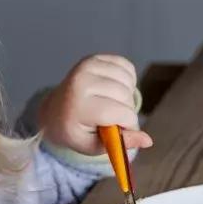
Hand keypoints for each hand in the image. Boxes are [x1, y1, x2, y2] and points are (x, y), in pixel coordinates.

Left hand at [38, 54, 152, 154]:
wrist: (55, 111)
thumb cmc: (75, 131)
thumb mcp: (93, 146)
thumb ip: (121, 143)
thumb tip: (148, 140)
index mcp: (78, 105)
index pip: (120, 112)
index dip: (128, 124)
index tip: (120, 131)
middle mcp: (81, 80)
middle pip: (126, 96)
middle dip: (127, 111)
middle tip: (112, 119)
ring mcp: (87, 65)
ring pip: (128, 81)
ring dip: (127, 96)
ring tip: (111, 104)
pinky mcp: (94, 57)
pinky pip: (126, 67)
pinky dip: (126, 81)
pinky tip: (112, 90)